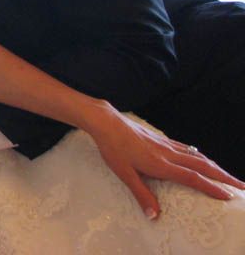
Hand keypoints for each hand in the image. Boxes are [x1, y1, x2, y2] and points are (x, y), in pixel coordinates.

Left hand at [86, 102, 244, 218]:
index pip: (193, 178)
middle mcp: (168, 153)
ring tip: (226, 175)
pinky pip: (185, 147)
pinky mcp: (160, 138)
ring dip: (214, 166)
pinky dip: (198, 155)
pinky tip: (199, 157)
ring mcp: (165, 144)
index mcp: (161, 164)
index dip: (212, 188)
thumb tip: (154, 216)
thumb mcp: (124, 174)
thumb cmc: (113, 148)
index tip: (229, 196)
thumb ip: (141, 194)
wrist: (106, 122)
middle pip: (202, 165)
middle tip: (241, 186)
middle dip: (223, 176)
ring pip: (196, 155)